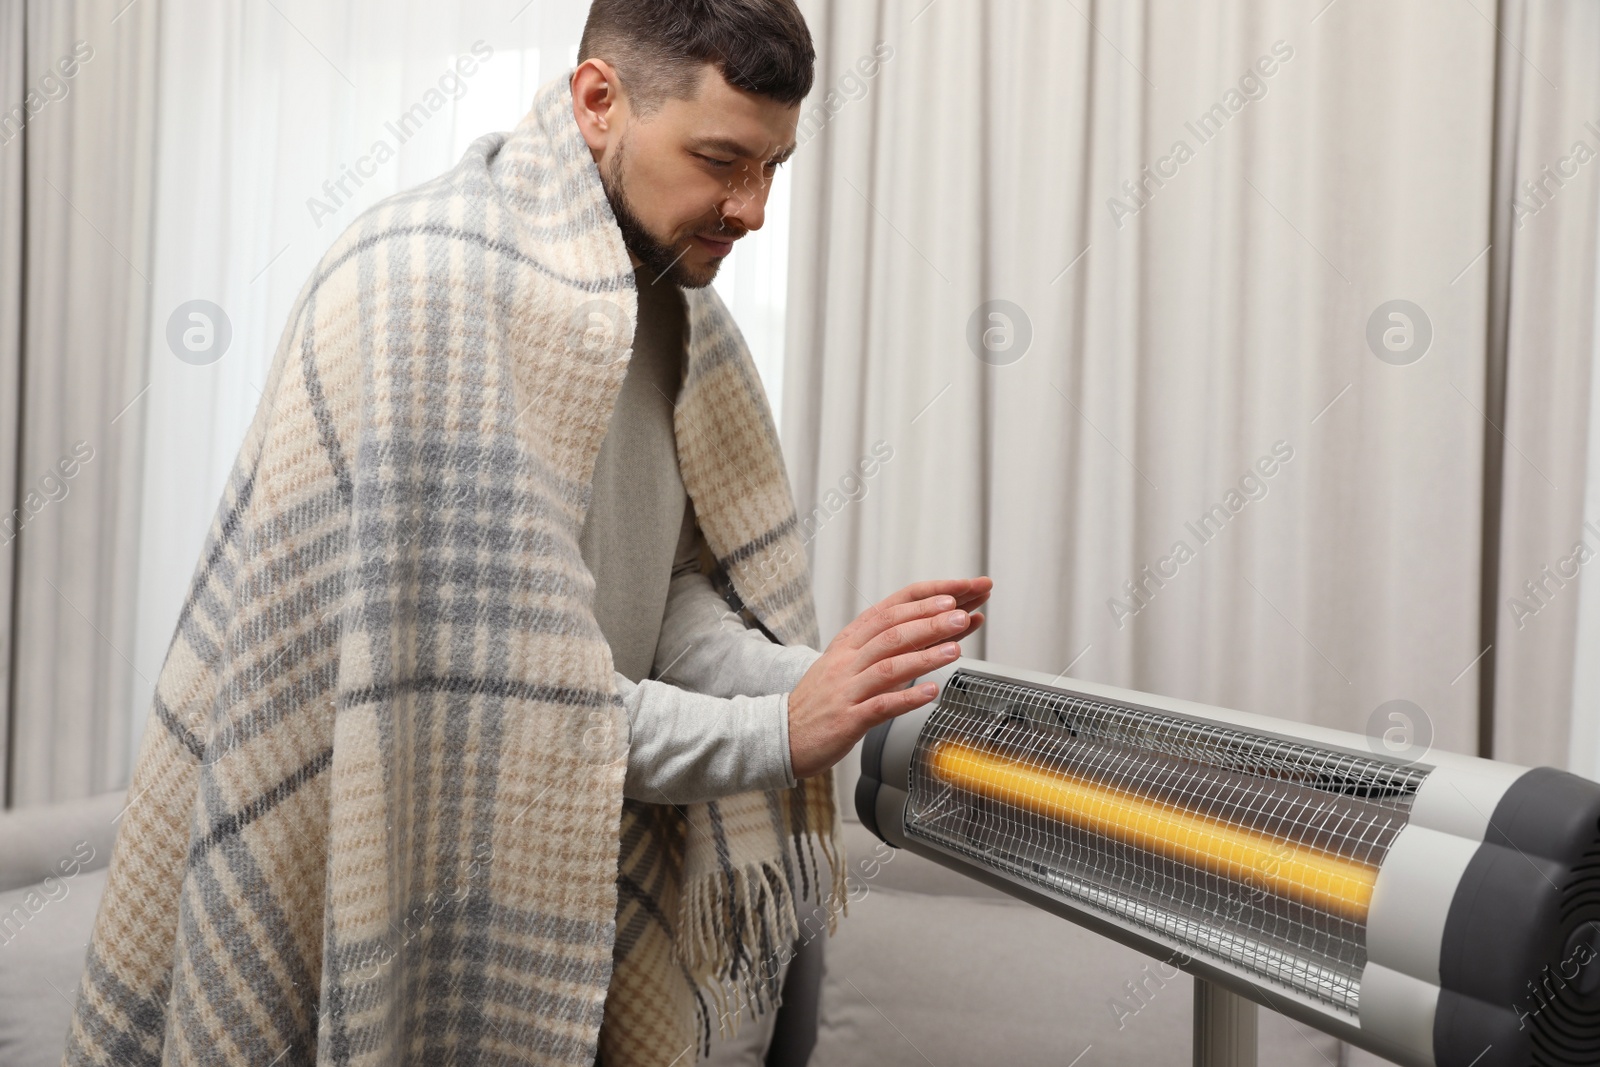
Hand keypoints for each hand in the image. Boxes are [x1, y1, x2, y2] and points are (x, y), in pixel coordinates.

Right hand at [787, 577, 992, 779]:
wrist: (783, 733)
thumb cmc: (826, 699)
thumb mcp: (856, 665)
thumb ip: (898, 651)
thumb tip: (941, 632)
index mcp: (850, 641)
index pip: (892, 608)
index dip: (926, 597)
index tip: (957, 590)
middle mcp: (847, 659)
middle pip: (892, 631)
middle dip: (931, 620)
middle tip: (962, 614)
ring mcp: (847, 688)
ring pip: (889, 665)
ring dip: (925, 655)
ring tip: (955, 648)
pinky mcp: (848, 719)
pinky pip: (880, 705)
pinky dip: (908, 698)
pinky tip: (931, 692)